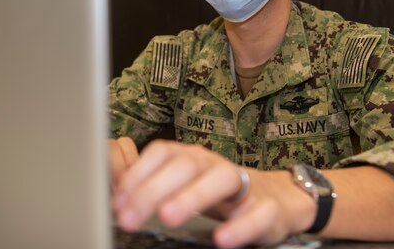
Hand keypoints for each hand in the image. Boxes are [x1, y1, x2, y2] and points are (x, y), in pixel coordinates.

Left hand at [112, 140, 314, 247]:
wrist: (275, 200)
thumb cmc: (220, 194)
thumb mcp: (187, 185)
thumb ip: (156, 189)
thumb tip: (119, 202)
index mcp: (194, 158)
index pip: (162, 154)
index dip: (137, 175)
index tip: (118, 202)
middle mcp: (216, 165)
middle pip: (186, 165)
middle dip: (154, 189)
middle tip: (131, 217)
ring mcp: (245, 184)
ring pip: (221, 179)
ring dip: (192, 196)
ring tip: (167, 217)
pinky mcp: (269, 208)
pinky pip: (257, 214)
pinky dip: (240, 226)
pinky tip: (221, 239)